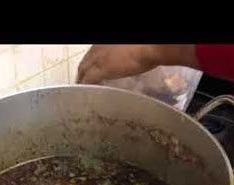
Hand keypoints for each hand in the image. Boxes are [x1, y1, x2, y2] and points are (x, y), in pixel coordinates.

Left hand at [77, 45, 197, 83]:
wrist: (151, 46)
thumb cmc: (148, 46)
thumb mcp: (133, 49)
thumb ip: (124, 55)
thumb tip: (128, 61)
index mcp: (105, 42)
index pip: (92, 54)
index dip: (90, 64)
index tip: (90, 72)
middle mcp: (98, 47)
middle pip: (85, 62)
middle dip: (83, 72)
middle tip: (83, 82)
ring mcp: (99, 57)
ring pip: (83, 70)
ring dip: (83, 79)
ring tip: (85, 89)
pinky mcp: (101, 69)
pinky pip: (88, 80)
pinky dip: (86, 86)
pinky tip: (88, 93)